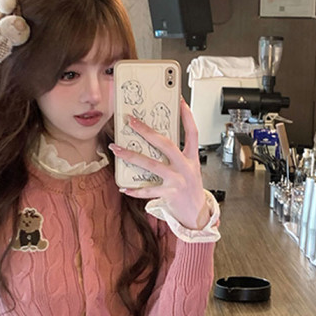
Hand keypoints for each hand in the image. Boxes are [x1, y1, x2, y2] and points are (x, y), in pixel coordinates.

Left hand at [109, 98, 207, 229]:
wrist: (197, 214)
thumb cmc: (190, 190)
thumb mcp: (190, 169)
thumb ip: (177, 156)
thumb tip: (155, 141)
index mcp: (192, 158)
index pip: (193, 132)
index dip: (187, 116)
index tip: (180, 101)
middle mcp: (185, 167)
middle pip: (166, 144)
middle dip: (147, 131)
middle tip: (131, 121)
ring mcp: (177, 181)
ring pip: (152, 165)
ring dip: (132, 156)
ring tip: (117, 149)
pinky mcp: (170, 194)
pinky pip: (149, 191)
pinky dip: (135, 190)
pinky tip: (124, 188)